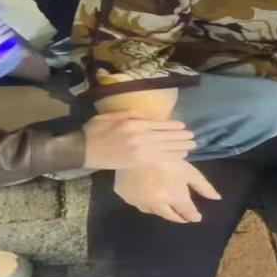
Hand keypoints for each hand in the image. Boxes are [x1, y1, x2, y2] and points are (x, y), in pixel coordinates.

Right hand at [81, 112, 195, 168]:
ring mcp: (139, 150)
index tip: (184, 126)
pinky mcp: (136, 162)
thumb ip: (134, 114)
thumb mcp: (114, 115)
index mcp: (134, 122)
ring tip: (191, 146)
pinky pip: (158, 159)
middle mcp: (140, 136)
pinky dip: (171, 157)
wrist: (83, 149)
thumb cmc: (96, 129)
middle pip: (166, 136)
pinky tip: (179, 156)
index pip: (160, 124)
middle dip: (181, 137)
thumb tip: (153, 117)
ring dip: (180, 147)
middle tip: (193, 137)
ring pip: (165, 148)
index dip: (174, 126)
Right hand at [113, 160, 220, 222]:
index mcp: (174, 197)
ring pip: (154, 212)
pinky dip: (146, 203)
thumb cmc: (167, 155)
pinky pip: (139, 204)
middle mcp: (157, 204)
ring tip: (168, 207)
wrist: (137, 145)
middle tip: (184, 217)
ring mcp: (140, 202)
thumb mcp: (188, 168)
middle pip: (171, 217)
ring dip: (163, 211)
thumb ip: (203, 186)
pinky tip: (150, 198)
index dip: (193, 215)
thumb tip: (217, 199)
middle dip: (179, 217)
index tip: (196, 217)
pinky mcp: (126, 197)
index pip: (188, 213)